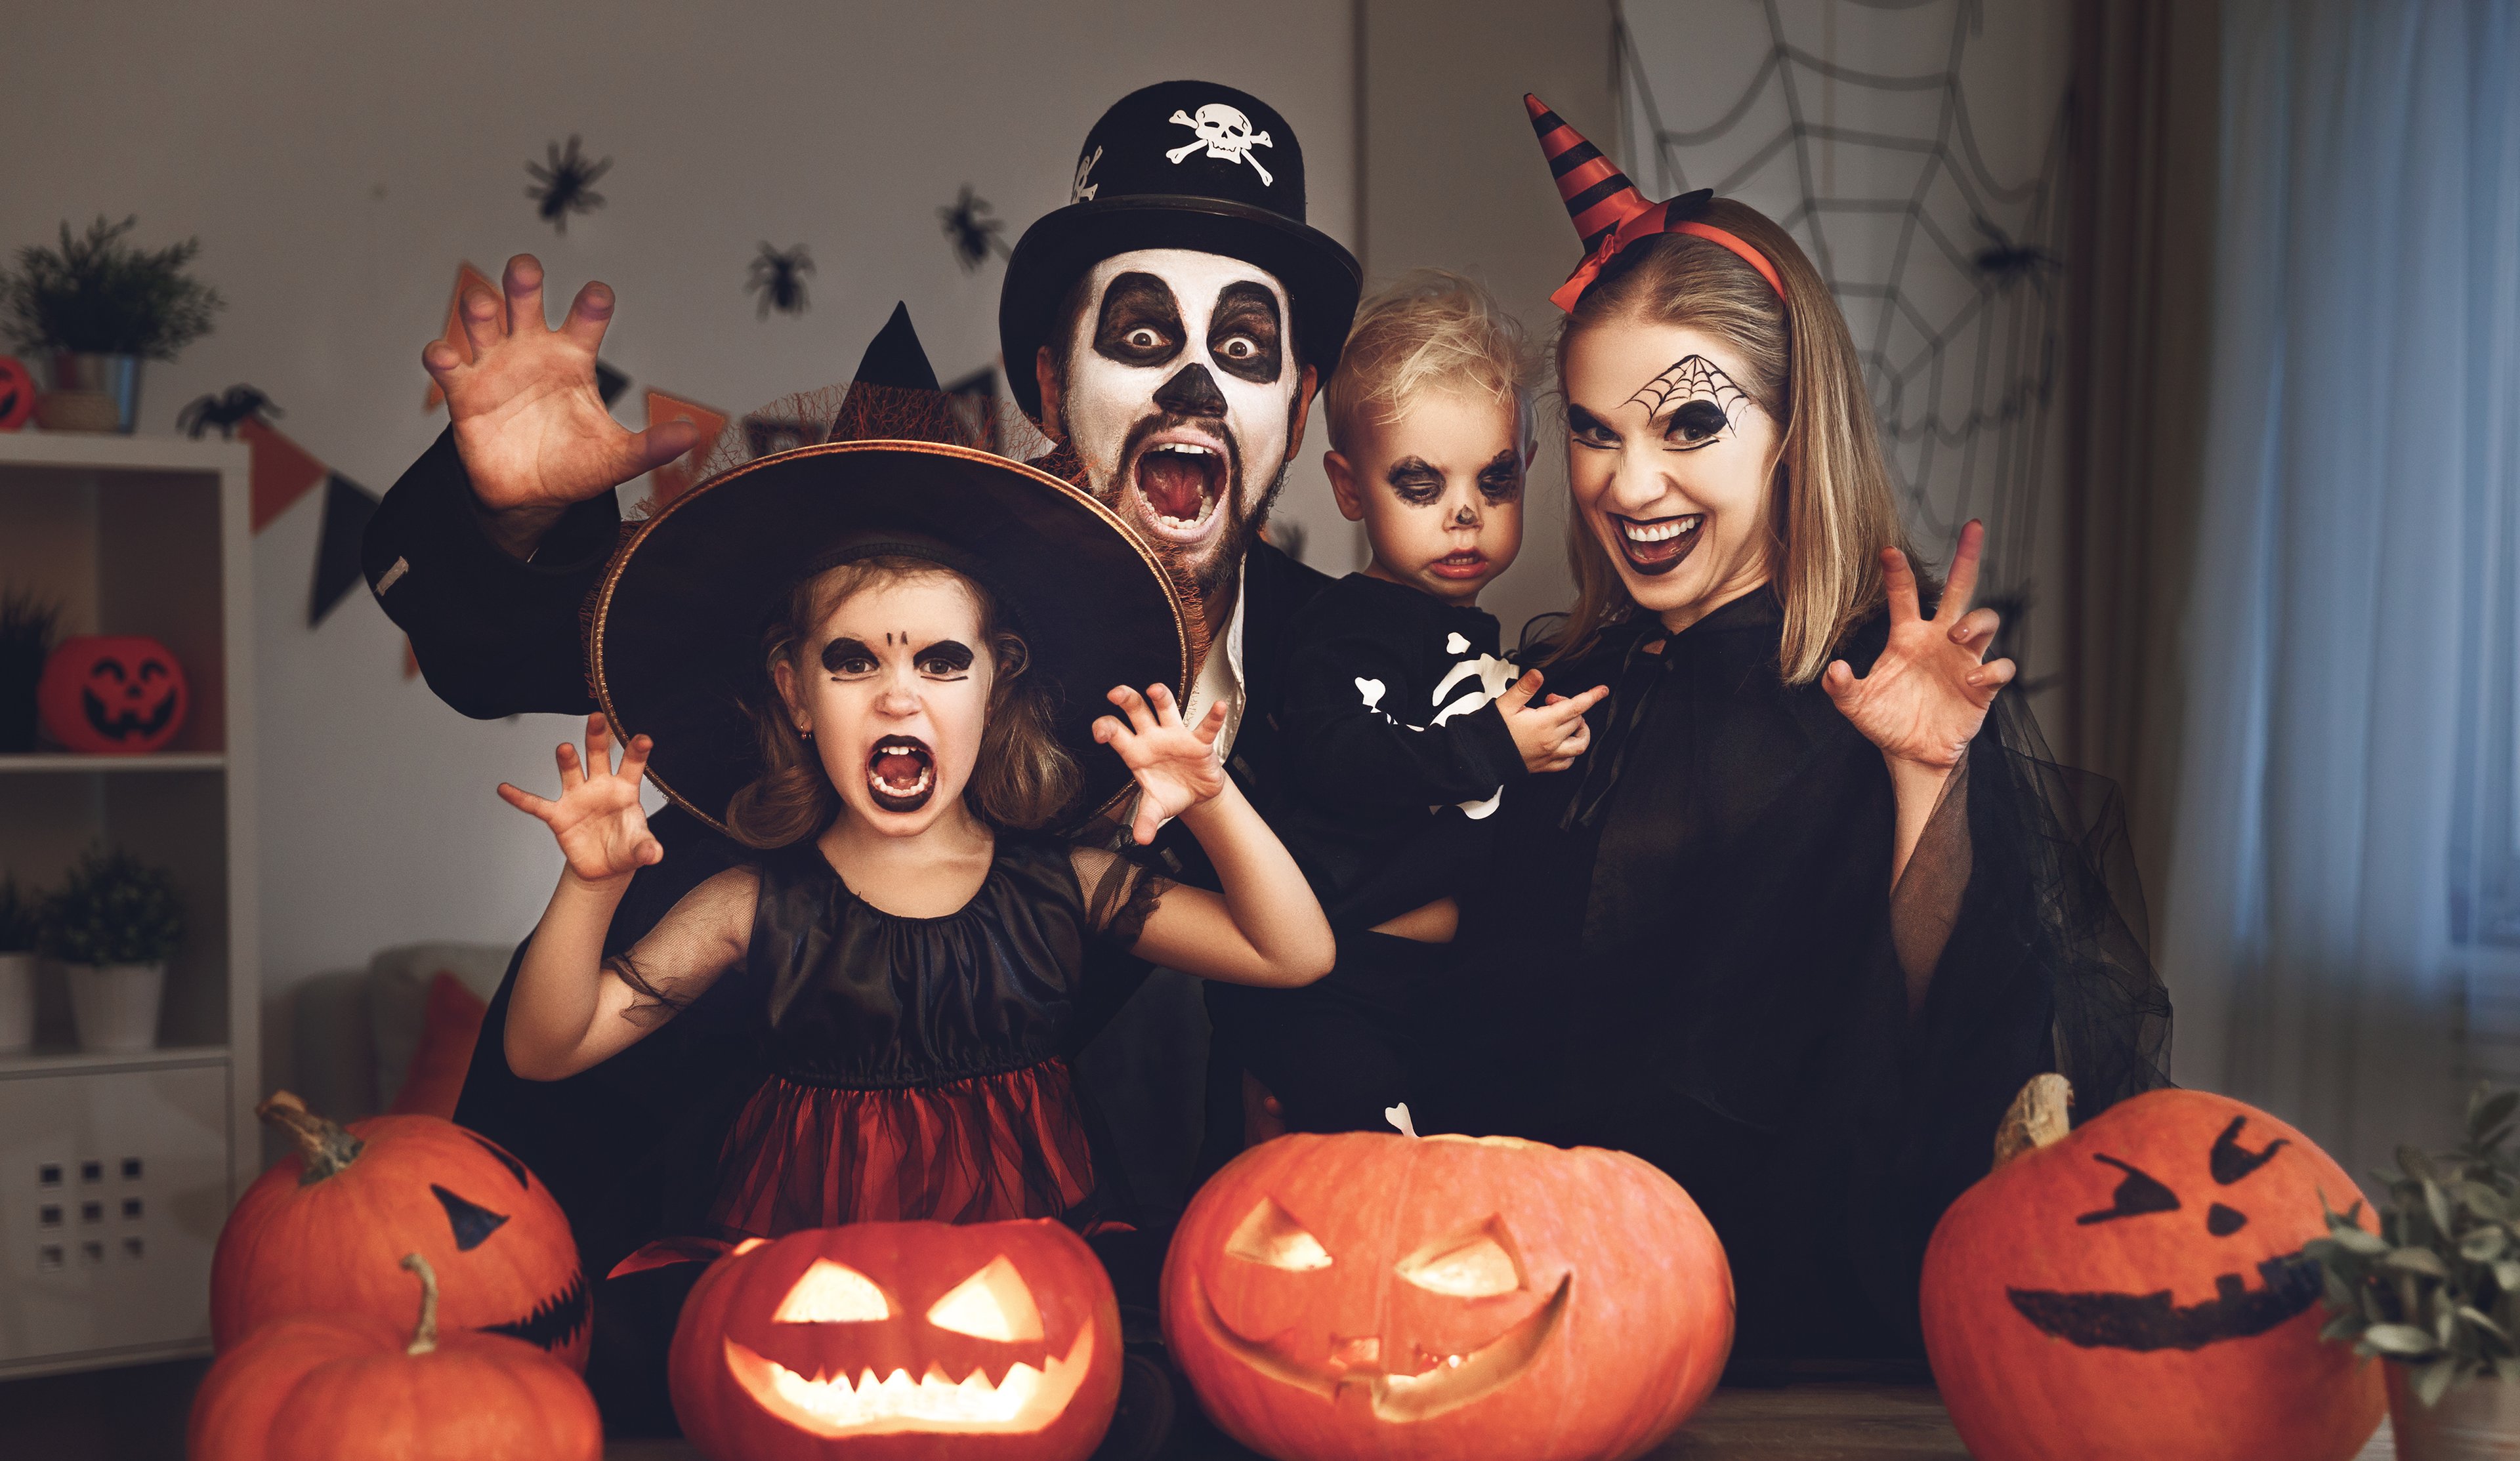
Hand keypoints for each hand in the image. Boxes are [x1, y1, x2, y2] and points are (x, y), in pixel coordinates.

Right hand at [423, 255, 700, 543]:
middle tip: (526, 271)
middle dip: (523, 280)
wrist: (529, 495)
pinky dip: (441, 354)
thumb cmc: (573, 464)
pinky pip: (446, 363)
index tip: (598, 295)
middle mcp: (533, 351)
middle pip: (525, 298)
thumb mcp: (616, 458)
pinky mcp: (464, 392)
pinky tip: (445, 355)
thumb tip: (692, 436)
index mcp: (574, 359)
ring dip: (479, 306)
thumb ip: (650, 447)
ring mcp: (496, 366)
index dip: (592, 303)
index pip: (586, 318)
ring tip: (485, 306)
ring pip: (482, 318)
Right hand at [497, 714, 663, 884]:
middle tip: (597, 718)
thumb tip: (654, 854)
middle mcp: (599, 787)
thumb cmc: (626, 847)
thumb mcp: (640, 848)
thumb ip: (646, 847)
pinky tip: (505, 788)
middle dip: (596, 737)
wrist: (606, 867)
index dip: (637, 751)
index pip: (632, 765)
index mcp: (624, 789)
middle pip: (598, 756)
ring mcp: (577, 798)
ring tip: (564, 749)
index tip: (644, 738)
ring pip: (571, 772)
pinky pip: (536, 805)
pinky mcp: (558, 816)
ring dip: (568, 760)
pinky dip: (520, 798)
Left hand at [1094, 684, 1228, 844]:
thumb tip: (1140, 839)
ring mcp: (1175, 735)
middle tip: (1115, 693)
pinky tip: (1219, 707)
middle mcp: (1152, 737)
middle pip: (1136, 710)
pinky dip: (1214, 717)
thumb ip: (1146, 820)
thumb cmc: (1170, 793)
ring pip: (1166, 708)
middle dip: (1126, 698)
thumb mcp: (1156, 808)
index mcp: (1135, 751)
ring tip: (1154, 690)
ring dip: (1161, 696)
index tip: (1100, 732)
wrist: (1196, 794)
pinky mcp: (1198, 741)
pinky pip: (1206, 726)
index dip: (1105, 728)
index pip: (1115, 732)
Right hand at [1497, 670, 1606, 773]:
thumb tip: (1538, 674)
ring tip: (1568, 722)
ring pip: (1579, 744)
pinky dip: (1571, 751)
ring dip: (1580, 730)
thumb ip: (1525, 687)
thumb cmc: (1491, 731)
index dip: (1591, 696)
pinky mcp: (1544, 767)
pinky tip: (1563, 743)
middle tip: (1550, 700)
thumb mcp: (1505, 704)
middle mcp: (1551, 741)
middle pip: (1577, 721)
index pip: (1576, 707)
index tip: (1602, 690)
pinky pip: (1568, 762)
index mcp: (1544, 723)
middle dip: (1570, 706)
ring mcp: (1549, 756)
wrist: (1480, 758)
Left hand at [1823, 520, 2015, 771]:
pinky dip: (1991, 670)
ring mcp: (1964, 660)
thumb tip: (1834, 670)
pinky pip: (1999, 668)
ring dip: (1977, 620)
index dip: (1897, 572)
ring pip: (1985, 621)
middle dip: (1967, 557)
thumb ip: (1842, 688)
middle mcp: (1940, 640)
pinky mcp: (1983, 687)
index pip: (1904, 596)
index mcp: (1908, 637)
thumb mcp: (1856, 706)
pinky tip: (1971, 680)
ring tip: (1958, 634)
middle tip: (1973, 527)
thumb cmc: (1886, 722)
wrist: (1912, 753)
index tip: (1889, 550)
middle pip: (1959, 590)